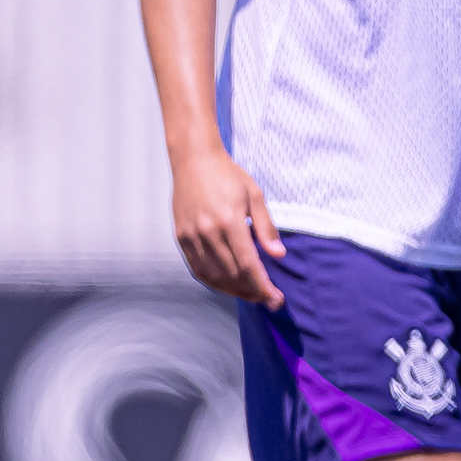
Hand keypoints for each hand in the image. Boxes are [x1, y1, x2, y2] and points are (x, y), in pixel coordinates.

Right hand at [170, 140, 284, 305]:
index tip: (275, 298)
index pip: (248, 265)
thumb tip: (278, 255)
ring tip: (251, 296)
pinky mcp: (181, 237)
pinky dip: (214, 282)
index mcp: (229, 221)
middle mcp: (207, 232)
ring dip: (234, 291)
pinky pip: (197, 268)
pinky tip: (228, 285)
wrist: (193, 160)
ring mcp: (191, 236)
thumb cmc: (227, 175)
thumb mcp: (255, 196)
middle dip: (252, 292)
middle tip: (269, 300)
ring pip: (213, 276)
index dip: (263, 286)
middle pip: (231, 274)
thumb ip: (266, 227)